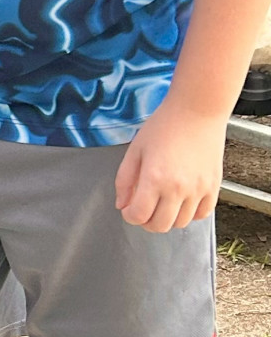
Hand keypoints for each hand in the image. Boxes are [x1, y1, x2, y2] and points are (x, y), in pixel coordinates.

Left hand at [115, 101, 222, 230]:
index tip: (129, 208)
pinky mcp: (214, 186)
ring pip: (180, 223)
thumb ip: (124, 180)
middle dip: (146, 221)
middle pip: (159, 225)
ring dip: (167, 218)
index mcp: (155, 179)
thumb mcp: (135, 150)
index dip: (129, 216)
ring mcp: (199, 189)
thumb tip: (122, 204)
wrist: (197, 111)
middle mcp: (178, 188)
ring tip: (162, 202)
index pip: (139, 216)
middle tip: (143, 208)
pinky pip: (202, 214)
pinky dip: (190, 214)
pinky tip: (182, 201)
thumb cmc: (165, 125)